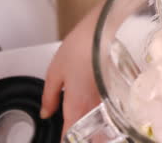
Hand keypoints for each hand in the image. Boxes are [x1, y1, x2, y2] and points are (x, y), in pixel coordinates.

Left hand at [40, 18, 100, 138]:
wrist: (105, 31)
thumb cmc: (82, 46)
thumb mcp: (55, 71)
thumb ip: (49, 96)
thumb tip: (46, 111)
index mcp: (76, 106)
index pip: (69, 136)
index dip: (64, 140)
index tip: (60, 139)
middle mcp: (94, 107)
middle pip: (90, 135)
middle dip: (83, 137)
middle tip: (75, 133)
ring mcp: (107, 100)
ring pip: (101, 125)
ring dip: (93, 129)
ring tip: (85, 126)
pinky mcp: (115, 90)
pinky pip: (107, 110)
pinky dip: (102, 114)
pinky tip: (96, 107)